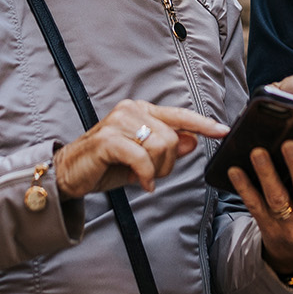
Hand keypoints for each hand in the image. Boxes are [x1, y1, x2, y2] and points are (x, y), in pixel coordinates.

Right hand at [54, 100, 228, 198]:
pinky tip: (141, 183)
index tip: (223, 131)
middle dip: (167, 163)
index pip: (180, 115)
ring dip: (156, 170)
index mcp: (141, 110)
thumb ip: (168, 149)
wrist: (69, 174)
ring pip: (160, 146)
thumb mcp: (143, 159)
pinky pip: (142, 159)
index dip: (203, 124)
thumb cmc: (106, 165)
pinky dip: (145, 175)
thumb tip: (192, 141)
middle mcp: (132, 110)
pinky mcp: (108, 139)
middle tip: (151, 174)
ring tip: (141, 176)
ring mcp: (119, 122)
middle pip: (172, 137)